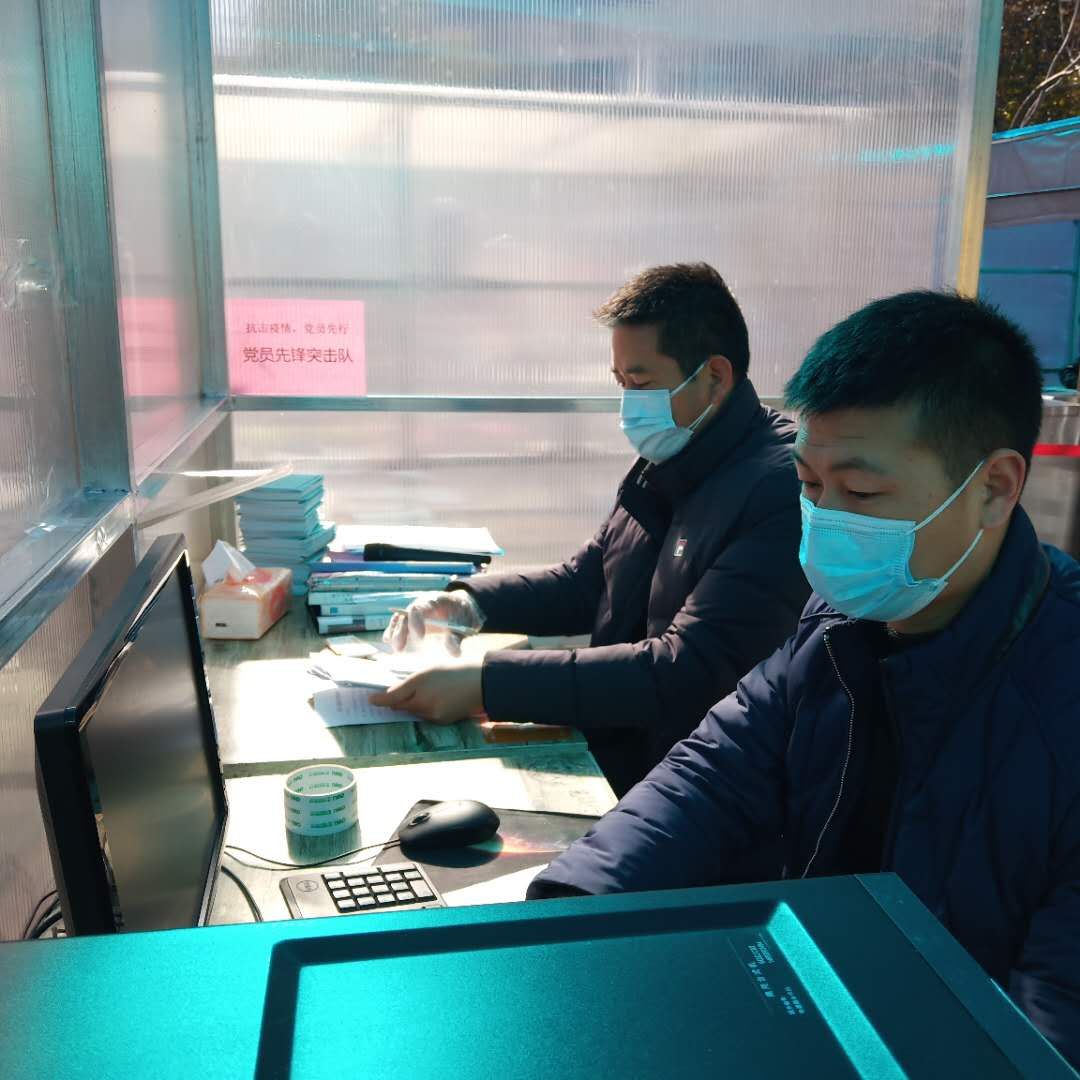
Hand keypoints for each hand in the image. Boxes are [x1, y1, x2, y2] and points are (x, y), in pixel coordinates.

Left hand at [369, 662, 484, 723]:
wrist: (481, 683)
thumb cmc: (454, 671)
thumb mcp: (429, 670)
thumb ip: (410, 682)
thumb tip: (393, 694)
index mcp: (419, 684)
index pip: (393, 697)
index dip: (379, 699)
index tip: (370, 700)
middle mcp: (424, 702)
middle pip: (402, 706)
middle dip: (397, 701)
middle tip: (395, 693)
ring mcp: (433, 714)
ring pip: (414, 711)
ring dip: (412, 705)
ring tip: (426, 692)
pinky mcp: (441, 721)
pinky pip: (426, 716)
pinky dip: (426, 710)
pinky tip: (438, 699)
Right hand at [382, 590, 484, 654]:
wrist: (459, 608)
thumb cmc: (461, 615)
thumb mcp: (463, 625)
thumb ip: (457, 638)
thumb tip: (455, 653)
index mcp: (433, 600)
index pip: (419, 608)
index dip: (416, 621)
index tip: (419, 637)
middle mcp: (420, 605)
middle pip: (405, 616)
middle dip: (401, 632)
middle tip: (399, 648)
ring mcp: (414, 612)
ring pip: (399, 619)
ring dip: (394, 633)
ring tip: (396, 649)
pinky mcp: (411, 620)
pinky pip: (398, 624)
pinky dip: (392, 632)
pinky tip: (389, 642)